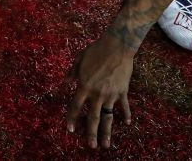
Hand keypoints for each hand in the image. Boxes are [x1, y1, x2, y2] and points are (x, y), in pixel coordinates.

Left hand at [63, 32, 134, 148]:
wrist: (117, 46)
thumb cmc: (96, 51)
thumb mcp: (79, 60)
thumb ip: (72, 73)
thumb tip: (64, 83)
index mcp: (84, 86)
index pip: (75, 106)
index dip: (71, 118)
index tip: (70, 129)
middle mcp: (97, 94)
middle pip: (92, 117)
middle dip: (90, 133)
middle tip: (91, 146)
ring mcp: (110, 94)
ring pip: (108, 117)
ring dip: (107, 132)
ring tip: (106, 145)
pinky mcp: (122, 92)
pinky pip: (123, 107)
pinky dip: (125, 115)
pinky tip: (126, 123)